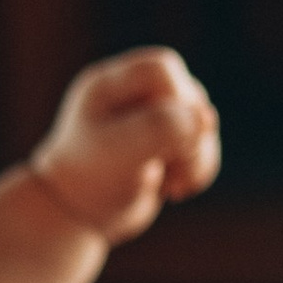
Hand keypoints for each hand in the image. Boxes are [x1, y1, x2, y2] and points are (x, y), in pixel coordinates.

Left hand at [31, 47, 219, 243]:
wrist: (77, 215)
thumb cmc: (90, 179)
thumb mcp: (119, 152)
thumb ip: (160, 127)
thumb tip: (205, 116)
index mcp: (108, 85)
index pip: (161, 68)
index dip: (176, 97)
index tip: (165, 136)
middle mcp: (131, 95)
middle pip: (187, 94)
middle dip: (189, 133)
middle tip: (169, 163)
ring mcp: (151, 116)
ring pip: (200, 121)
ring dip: (197, 156)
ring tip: (173, 185)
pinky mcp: (166, 141)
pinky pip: (202, 144)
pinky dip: (199, 168)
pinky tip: (176, 190)